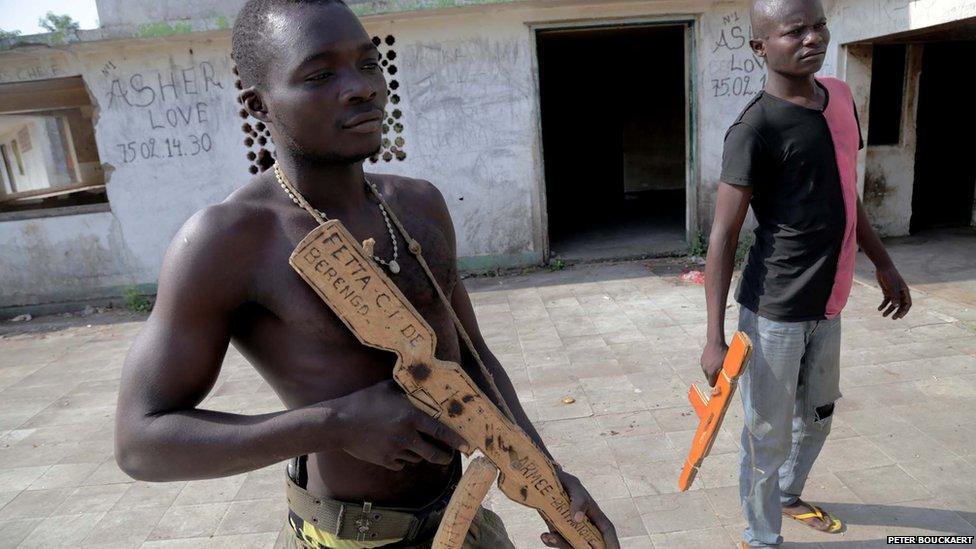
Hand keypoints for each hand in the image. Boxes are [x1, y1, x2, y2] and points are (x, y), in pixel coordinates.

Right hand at [331, 380, 469, 469]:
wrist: (338, 423)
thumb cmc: (363, 401)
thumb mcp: (386, 388)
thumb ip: (405, 387)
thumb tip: (417, 379)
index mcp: (410, 416)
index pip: (441, 431)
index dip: (456, 440)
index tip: (466, 446)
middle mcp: (406, 435)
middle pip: (433, 453)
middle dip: (443, 457)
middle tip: (448, 456)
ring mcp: (395, 450)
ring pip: (416, 458)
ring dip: (418, 453)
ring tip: (411, 444)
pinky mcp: (384, 461)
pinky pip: (400, 463)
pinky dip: (400, 459)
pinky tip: (393, 449)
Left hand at [540, 470, 618, 548]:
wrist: (542, 480)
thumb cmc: (564, 481)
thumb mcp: (573, 486)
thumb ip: (579, 500)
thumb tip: (578, 519)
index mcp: (594, 513)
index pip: (607, 530)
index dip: (612, 542)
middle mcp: (584, 523)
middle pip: (590, 543)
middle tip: (572, 547)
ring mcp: (570, 527)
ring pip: (572, 544)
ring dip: (561, 544)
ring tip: (549, 537)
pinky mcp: (557, 529)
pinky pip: (557, 541)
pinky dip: (551, 541)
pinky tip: (544, 536)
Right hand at [700, 341, 728, 386]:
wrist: (715, 341)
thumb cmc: (723, 352)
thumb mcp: (728, 362)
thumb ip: (729, 371)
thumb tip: (732, 378)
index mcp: (711, 372)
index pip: (711, 384)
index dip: (715, 384)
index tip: (719, 383)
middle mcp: (705, 369)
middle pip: (708, 378)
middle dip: (713, 378)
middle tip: (720, 374)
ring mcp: (703, 364)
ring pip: (706, 372)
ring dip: (711, 371)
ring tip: (717, 366)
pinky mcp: (702, 359)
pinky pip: (705, 366)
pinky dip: (709, 365)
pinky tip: (714, 361)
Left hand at [876, 266, 910, 318]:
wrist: (883, 268)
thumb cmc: (889, 276)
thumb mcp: (892, 287)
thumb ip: (894, 296)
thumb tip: (897, 306)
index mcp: (905, 291)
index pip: (907, 304)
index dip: (904, 311)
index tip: (900, 317)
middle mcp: (900, 293)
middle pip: (901, 305)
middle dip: (897, 312)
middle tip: (893, 318)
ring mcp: (894, 292)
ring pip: (893, 304)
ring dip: (889, 310)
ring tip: (883, 315)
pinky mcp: (887, 291)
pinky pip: (886, 300)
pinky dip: (883, 305)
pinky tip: (879, 309)